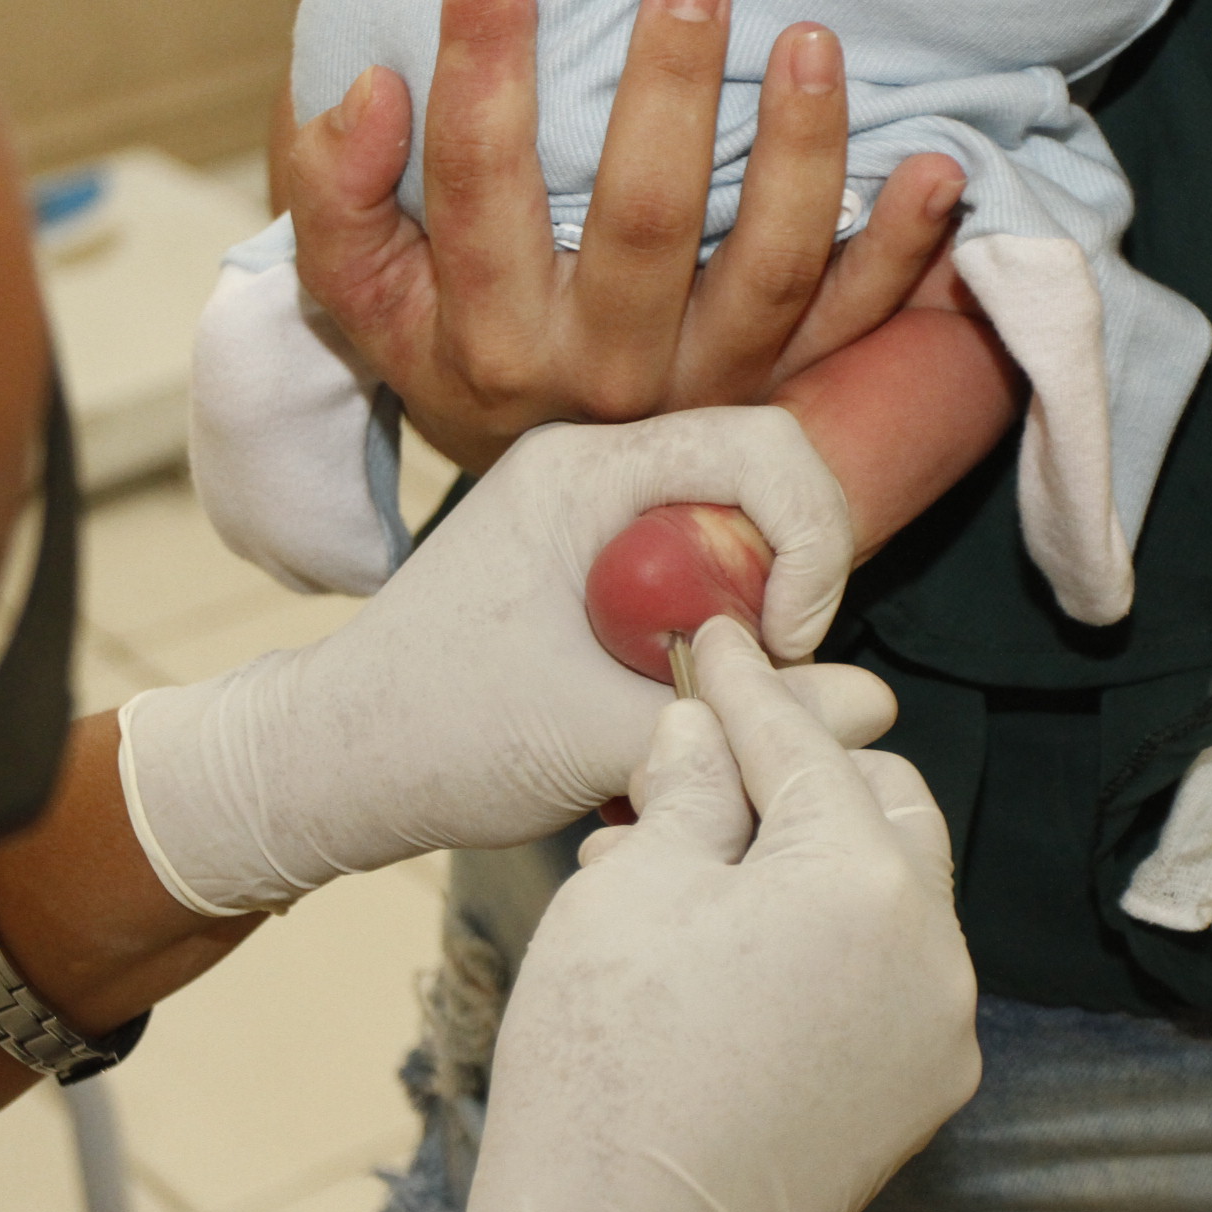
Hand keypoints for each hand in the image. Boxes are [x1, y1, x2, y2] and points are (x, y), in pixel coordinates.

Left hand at [115, 407, 892, 914]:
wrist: (333, 765)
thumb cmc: (438, 739)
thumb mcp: (601, 740)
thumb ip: (747, 723)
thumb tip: (877, 704)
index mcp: (584, 471)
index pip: (762, 445)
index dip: (812, 538)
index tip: (787, 641)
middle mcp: (590, 467)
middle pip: (761, 478)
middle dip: (792, 577)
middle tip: (770, 677)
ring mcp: (589, 511)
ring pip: (733, 529)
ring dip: (754, 611)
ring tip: (724, 699)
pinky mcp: (589, 560)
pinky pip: (695, 568)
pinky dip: (716, 630)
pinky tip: (687, 701)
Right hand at [282, 0, 966, 470]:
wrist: (546, 493)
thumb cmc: (455, 350)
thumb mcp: (365, 297)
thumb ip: (338, 198)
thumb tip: (369, 93)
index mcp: (490, 340)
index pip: (480, 186)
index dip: (483, 66)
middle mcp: (602, 375)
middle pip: (642, 221)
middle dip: (671, 89)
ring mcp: (706, 390)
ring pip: (767, 270)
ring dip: (800, 152)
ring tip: (809, 40)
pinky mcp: (783, 395)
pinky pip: (855, 325)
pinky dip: (901, 250)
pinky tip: (935, 169)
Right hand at [427, 620, 981, 1211]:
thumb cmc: (608, 1065)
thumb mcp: (628, 890)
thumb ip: (684, 790)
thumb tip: (701, 734)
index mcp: (865, 879)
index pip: (803, 746)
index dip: (744, 688)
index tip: (715, 643)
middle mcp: (935, 949)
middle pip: (880, 806)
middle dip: (797, 775)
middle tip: (706, 760)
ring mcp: (938, 1030)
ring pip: (885, 892)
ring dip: (805, 859)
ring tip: (695, 863)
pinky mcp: (917, 1093)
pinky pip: (882, 976)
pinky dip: (821, 941)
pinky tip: (729, 947)